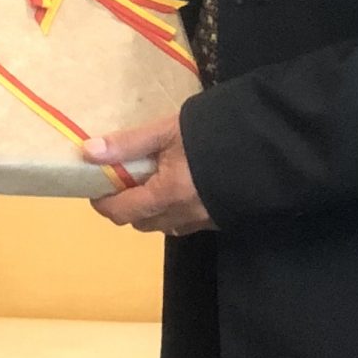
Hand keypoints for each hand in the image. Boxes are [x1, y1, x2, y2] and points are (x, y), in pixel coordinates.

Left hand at [83, 114, 211, 235]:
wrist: (268, 144)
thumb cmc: (212, 133)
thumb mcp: (167, 131)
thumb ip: (128, 144)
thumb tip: (88, 152)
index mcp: (166, 195)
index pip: (120, 212)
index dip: (102, 201)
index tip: (96, 185)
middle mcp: (182, 215)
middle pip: (139, 223)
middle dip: (125, 206)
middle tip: (122, 179)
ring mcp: (203, 221)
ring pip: (162, 225)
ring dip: (149, 210)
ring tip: (150, 182)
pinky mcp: (220, 220)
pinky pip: (185, 223)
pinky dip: (172, 211)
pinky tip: (179, 188)